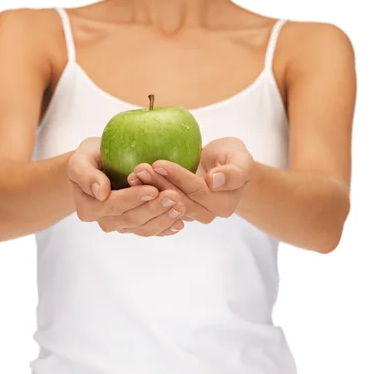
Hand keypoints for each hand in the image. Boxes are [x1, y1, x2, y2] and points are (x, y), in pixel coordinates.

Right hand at [67, 137, 186, 236]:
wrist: (98, 168)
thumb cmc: (90, 158)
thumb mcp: (80, 159)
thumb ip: (85, 174)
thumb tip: (101, 192)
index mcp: (89, 208)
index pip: (114, 205)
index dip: (133, 199)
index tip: (152, 189)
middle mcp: (106, 221)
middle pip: (131, 219)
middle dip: (154, 209)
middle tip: (174, 196)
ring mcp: (122, 226)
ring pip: (144, 228)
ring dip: (164, 219)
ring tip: (180, 206)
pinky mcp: (136, 226)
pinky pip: (152, 230)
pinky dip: (166, 228)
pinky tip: (180, 222)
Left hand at [127, 138, 252, 222]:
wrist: (222, 165)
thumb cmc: (232, 158)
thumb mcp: (241, 159)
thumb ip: (234, 172)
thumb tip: (214, 181)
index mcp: (222, 205)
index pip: (197, 191)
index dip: (177, 178)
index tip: (159, 162)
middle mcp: (205, 214)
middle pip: (177, 201)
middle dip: (158, 184)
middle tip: (139, 168)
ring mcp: (188, 215)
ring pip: (165, 205)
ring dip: (147, 189)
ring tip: (134, 173)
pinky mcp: (174, 211)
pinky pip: (158, 205)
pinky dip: (144, 193)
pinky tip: (131, 180)